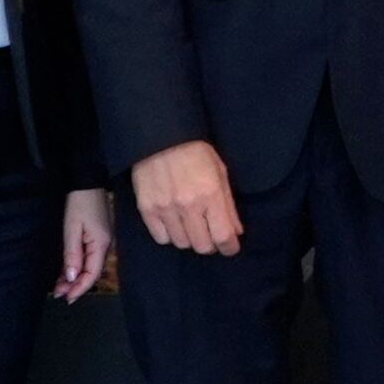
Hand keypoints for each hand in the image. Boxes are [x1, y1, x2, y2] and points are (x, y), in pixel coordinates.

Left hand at [52, 188, 113, 302]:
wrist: (88, 181)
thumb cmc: (80, 202)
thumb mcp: (72, 228)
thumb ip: (72, 255)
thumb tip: (72, 278)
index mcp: (102, 244)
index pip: (92, 274)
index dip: (80, 289)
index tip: (66, 298)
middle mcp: (106, 246)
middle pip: (92, 272)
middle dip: (75, 285)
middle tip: (57, 294)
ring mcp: (104, 241)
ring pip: (90, 266)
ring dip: (75, 277)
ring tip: (59, 286)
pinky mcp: (99, 237)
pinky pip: (90, 257)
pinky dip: (78, 266)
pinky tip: (67, 272)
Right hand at [130, 140, 243, 255]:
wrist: (160, 136)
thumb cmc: (195, 151)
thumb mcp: (220, 172)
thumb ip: (228, 204)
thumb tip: (236, 232)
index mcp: (210, 194)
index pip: (223, 236)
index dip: (230, 247)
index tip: (230, 247)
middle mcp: (188, 205)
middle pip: (202, 246)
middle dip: (210, 244)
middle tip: (210, 233)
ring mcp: (166, 209)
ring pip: (182, 244)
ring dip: (190, 238)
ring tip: (190, 225)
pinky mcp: (147, 209)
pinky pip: (161, 238)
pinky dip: (169, 235)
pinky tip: (173, 222)